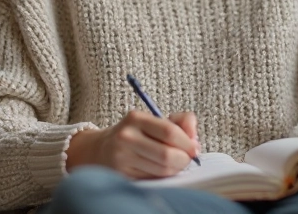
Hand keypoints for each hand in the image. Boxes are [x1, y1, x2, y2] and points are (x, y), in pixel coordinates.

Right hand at [66, 110, 199, 178]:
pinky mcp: (122, 175)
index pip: (170, 132)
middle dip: (184, 159)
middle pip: (167, 155)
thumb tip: (194, 140)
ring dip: (175, 169)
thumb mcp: (155, 120)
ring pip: (162, 170)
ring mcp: (122, 158)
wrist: (103, 149)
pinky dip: (163, 176)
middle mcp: (126, 137)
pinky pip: (153, 179)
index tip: (194, 149)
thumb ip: (181, 122)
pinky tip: (161, 169)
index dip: (187, 143)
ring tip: (175, 163)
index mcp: (136, 118)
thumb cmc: (137, 133)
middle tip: (187, 159)